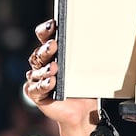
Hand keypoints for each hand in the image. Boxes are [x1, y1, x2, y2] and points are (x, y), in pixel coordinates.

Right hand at [23, 19, 98, 135]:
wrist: (83, 110)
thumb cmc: (85, 86)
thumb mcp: (87, 69)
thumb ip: (86, 55)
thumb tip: (101, 38)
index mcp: (54, 53)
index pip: (45, 37)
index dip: (46, 30)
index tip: (53, 25)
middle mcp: (43, 64)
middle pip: (38, 53)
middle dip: (45, 49)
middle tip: (54, 45)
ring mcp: (38, 79)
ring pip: (36, 71)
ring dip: (45, 69)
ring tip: (54, 68)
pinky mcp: (36, 94)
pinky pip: (35, 88)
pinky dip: (43, 85)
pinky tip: (51, 83)